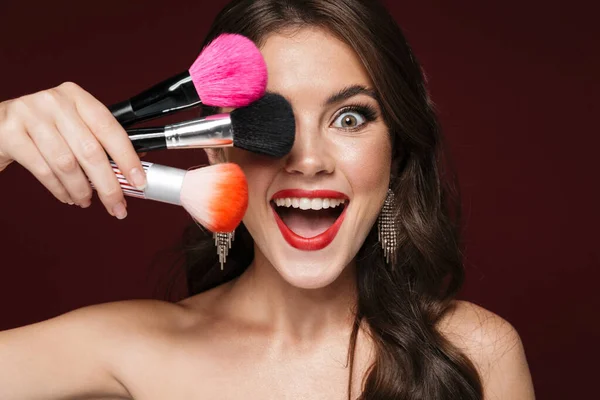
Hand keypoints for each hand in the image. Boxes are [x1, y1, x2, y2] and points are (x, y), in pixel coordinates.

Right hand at [0, 82, 144, 218]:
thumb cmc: (43, 128)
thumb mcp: (73, 125)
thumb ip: (99, 142)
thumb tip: (132, 171)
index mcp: (77, 97)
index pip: (110, 129)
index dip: (127, 158)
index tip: (139, 181)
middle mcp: (55, 102)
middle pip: (91, 151)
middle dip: (108, 185)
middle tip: (116, 205)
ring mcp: (30, 115)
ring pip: (67, 164)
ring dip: (82, 190)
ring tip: (87, 201)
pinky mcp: (10, 133)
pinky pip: (43, 170)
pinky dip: (60, 189)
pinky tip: (68, 196)